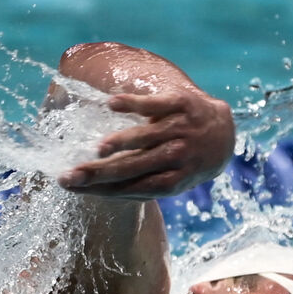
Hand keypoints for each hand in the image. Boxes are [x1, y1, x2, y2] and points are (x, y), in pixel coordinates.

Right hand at [57, 91, 234, 199]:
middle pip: (134, 167)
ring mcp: (179, 129)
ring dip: (122, 142)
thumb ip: (140, 186)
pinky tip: (111, 105)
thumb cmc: (186, 162)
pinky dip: (133, 104)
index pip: (131, 188)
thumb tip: (95, 190)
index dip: (101, 189)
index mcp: (171, 181)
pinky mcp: (181, 103)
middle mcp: (176, 156)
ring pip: (147, 137)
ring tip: (98, 150)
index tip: (71, 186)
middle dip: (100, 173)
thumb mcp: (171, 180)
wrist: (224, 131)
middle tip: (69, 175)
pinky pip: (155, 104)